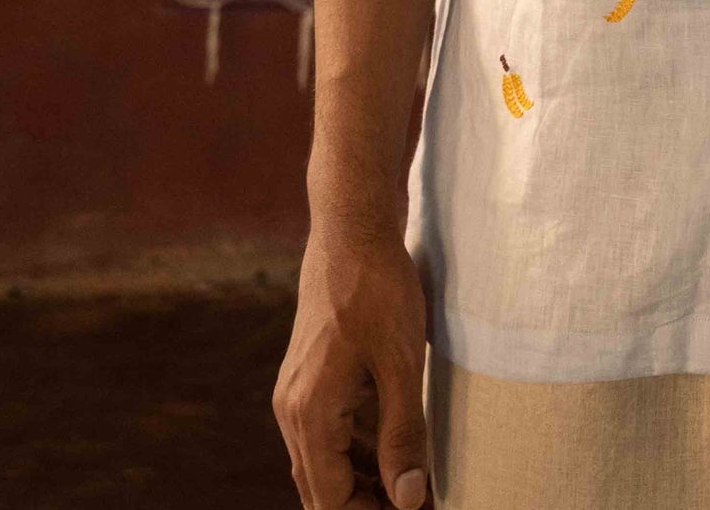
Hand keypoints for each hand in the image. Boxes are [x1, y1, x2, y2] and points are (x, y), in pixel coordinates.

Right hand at [274, 226, 432, 508]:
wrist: (350, 227)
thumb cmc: (377, 288)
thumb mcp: (399, 363)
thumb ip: (402, 434)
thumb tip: (407, 499)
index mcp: (310, 415)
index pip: (332, 502)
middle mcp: (292, 412)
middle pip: (323, 490)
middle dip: (368, 505)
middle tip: (417, 503)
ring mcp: (296, 394)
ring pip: (325, 464)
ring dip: (364, 481)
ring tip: (413, 486)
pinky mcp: (309, 378)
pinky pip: (328, 434)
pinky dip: (358, 451)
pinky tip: (396, 450)